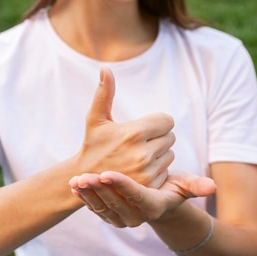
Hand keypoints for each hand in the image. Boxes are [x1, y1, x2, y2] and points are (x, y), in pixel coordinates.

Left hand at [69, 171, 216, 226]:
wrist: (156, 200)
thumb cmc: (171, 188)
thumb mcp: (183, 185)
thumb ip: (196, 186)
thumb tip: (213, 188)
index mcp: (154, 207)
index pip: (137, 196)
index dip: (123, 185)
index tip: (107, 173)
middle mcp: (137, 217)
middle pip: (116, 202)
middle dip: (100, 189)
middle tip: (86, 175)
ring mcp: (122, 219)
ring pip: (102, 207)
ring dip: (89, 194)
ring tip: (77, 179)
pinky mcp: (109, 217)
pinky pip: (95, 209)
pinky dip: (84, 198)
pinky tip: (74, 185)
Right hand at [76, 67, 175, 187]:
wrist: (85, 180)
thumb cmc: (93, 145)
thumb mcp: (96, 119)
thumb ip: (104, 93)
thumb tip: (105, 68)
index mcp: (133, 133)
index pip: (167, 120)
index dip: (158, 122)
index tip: (145, 127)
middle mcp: (142, 153)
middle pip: (171, 137)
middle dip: (159, 137)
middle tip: (140, 142)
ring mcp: (147, 172)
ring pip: (170, 154)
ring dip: (160, 153)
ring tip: (139, 156)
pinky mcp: (149, 187)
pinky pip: (167, 170)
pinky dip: (158, 169)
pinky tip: (141, 169)